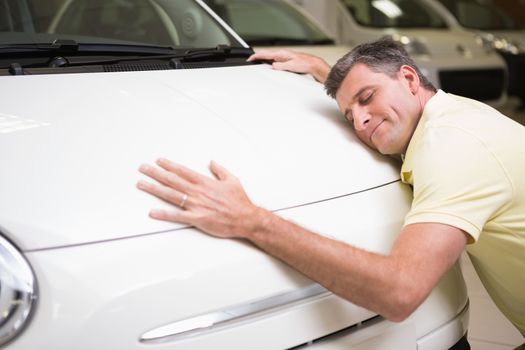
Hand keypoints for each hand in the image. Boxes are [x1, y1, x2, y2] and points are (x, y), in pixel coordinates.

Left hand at [137, 158, 260, 238]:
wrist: (246, 218)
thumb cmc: (240, 201)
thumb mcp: (232, 180)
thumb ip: (220, 170)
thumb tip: (212, 162)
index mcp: (205, 182)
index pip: (182, 171)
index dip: (169, 165)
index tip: (158, 161)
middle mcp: (198, 192)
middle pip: (172, 180)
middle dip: (155, 173)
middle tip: (143, 168)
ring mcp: (196, 205)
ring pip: (171, 195)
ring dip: (154, 188)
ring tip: (141, 184)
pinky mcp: (197, 219)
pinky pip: (177, 216)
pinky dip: (163, 214)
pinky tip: (152, 212)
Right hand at [248, 49, 329, 82]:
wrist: (312, 65)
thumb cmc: (305, 63)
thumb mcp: (291, 66)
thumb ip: (280, 66)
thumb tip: (273, 66)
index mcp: (281, 54)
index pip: (265, 54)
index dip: (256, 56)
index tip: (249, 58)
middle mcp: (282, 55)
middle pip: (266, 56)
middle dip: (257, 58)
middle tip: (250, 61)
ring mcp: (283, 58)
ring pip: (270, 59)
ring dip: (263, 61)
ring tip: (256, 63)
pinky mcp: (286, 62)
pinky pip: (274, 62)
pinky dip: (269, 64)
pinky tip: (268, 67)